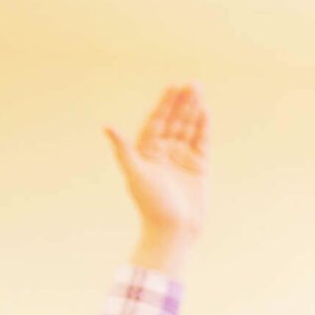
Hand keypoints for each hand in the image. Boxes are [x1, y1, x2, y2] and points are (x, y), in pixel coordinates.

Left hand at [108, 86, 209, 261]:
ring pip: (189, 129)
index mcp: (147, 151)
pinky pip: (202, 143)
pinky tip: (207, 114)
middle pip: (174, 121)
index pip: (157, 121)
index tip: (173, 87)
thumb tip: (107, 126)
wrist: (174, 229)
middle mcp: (164, 152)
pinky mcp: (198, 167)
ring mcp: (182, 158)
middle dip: (183, 103)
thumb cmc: (151, 204)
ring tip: (200, 92)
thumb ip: (124, 149)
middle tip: (192, 84)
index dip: (165, 104)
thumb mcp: (135, 175)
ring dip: (194, 111)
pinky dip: (204, 128)